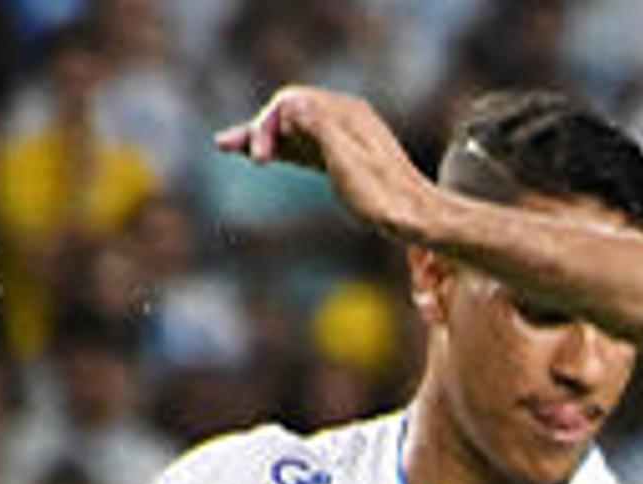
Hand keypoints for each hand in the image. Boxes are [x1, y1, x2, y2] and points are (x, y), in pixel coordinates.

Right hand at [217, 86, 438, 243]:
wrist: (420, 220)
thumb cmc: (383, 196)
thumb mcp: (345, 158)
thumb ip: (316, 126)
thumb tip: (290, 104)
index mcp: (345, 113)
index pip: (290, 104)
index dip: (267, 126)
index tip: (257, 158)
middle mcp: (346, 119)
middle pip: (290, 115)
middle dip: (257, 130)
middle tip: (222, 145)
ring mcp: (347, 139)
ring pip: (296, 132)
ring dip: (264, 140)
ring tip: (230, 148)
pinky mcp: (346, 160)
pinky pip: (308, 148)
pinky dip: (284, 151)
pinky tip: (266, 157)